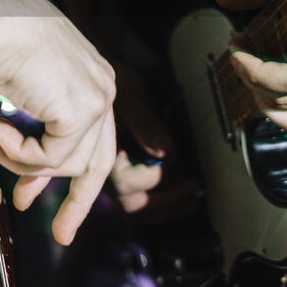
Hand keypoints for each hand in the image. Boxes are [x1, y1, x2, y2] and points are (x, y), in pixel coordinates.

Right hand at [0, 0, 116, 245]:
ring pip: (64, 164)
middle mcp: (100, 85)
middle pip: (98, 160)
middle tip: (61, 233)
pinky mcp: (84, 110)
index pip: (89, 134)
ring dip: (20, 162)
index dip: (64, 171)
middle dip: (76, 200)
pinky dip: (19, 153)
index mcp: (85, 75)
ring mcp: (97, 98)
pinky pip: (52, 159)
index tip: (40, 196)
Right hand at [107, 60, 199, 220]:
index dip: (157, 174)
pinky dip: (159, 204)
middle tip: (193, 191)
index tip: (172, 158)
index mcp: (101, 155)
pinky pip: (136, 199)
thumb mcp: (129, 95)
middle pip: (135, 204)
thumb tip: (166, 152)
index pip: (132, 182)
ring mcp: (110, 175)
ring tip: (192, 201)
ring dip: (166, 208)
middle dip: (167, 203)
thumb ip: (146, 124)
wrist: (92, 77)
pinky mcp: (118, 173)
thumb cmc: (109, 81)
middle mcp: (102, 172)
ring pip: (136, 207)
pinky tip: (181, 198)